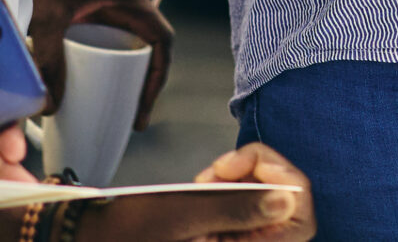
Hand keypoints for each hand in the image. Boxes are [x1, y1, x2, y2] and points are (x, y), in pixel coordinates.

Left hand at [29, 0, 174, 124]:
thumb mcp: (45, 16)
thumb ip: (48, 60)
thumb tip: (51, 108)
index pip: (161, 40)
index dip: (158, 76)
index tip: (144, 106)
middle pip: (147, 45)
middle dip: (142, 82)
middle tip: (130, 117)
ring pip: (126, 41)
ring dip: (123, 71)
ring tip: (110, 106)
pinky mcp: (89, 1)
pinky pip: (107, 35)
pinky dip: (103, 58)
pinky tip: (86, 80)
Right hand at [70, 145, 313, 241]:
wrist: (97, 236)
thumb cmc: (131, 231)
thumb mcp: (183, 215)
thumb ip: (238, 208)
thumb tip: (288, 199)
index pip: (300, 218)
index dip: (286, 182)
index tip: (254, 164)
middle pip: (286, 205)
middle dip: (259, 175)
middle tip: (222, 167)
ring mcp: (236, 238)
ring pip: (266, 201)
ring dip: (242, 179)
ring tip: (206, 178)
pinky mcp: (223, 233)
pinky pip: (246, 205)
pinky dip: (231, 187)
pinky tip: (205, 185)